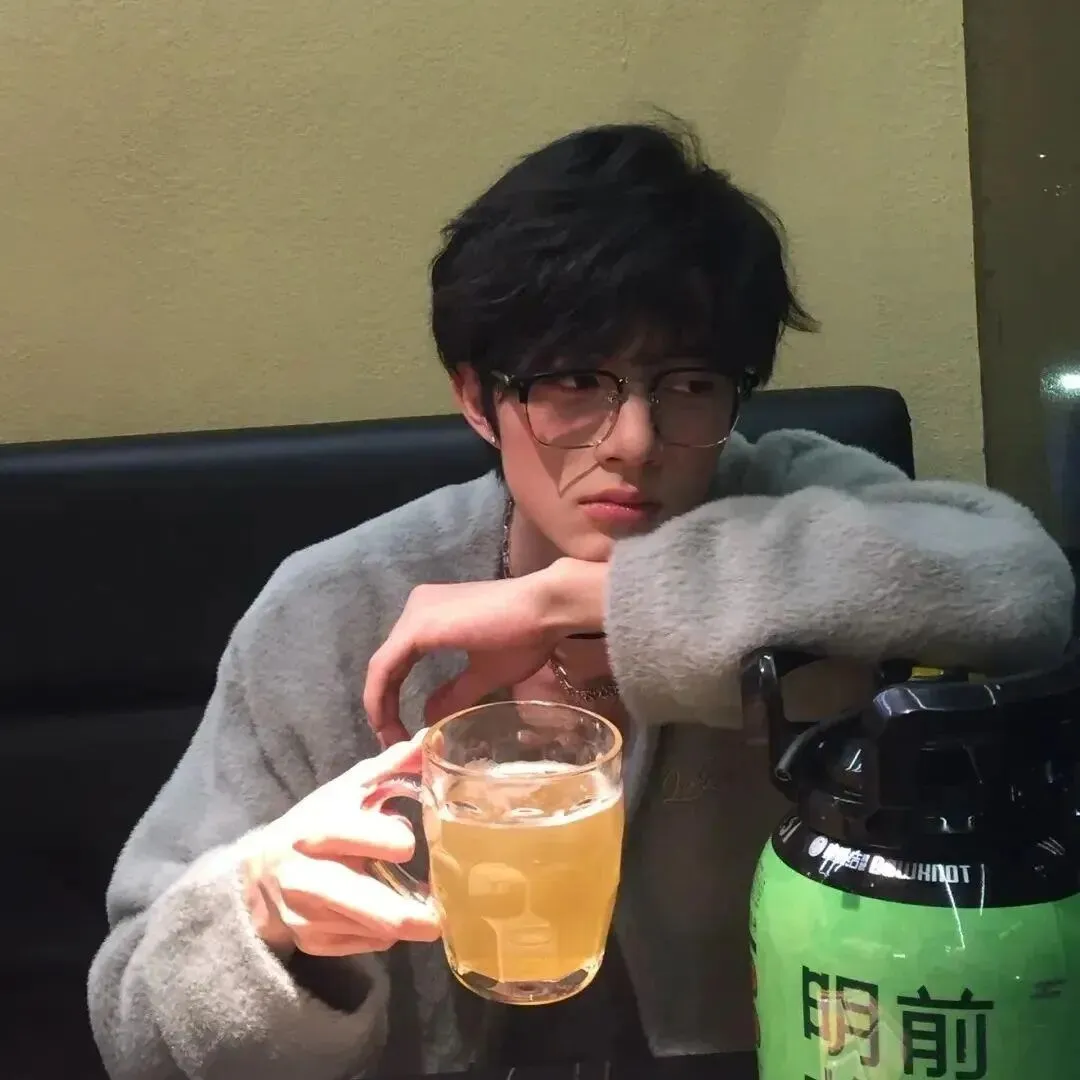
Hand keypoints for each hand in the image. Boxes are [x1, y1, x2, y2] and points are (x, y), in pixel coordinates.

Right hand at [241, 733, 440, 957]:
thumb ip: (391, 766)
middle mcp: (311, 878)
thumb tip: (429, 738)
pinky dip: (385, 930)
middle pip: (380, 908)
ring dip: (408, 920)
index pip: (375, 840)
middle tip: (445, 908)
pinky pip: (368, 944)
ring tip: (425, 908)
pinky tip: (385, 912)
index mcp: (320, 829)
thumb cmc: (315, 824)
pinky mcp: (316, 945)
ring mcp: (312, 918)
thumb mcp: (346, 790)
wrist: (259, 876)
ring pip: (379, 930)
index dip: (396, 840)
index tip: (406, 843)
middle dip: (419, 913)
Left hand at [364, 558, 607, 745]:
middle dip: (385, 706)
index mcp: (432, 616)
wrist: (546, 608)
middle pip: (388, 664)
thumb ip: (455, 693)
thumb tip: (430, 714)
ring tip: (391, 740)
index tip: (400, 735)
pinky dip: (380, 697)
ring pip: (382, 666)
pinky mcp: (418, 626)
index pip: (399, 662)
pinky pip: (385, 666)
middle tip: (393, 743)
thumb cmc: (524, 636)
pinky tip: (386, 723)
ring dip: (381, 706)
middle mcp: (417, 608)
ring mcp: (415, 614)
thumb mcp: (485, 672)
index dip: (393, 700)